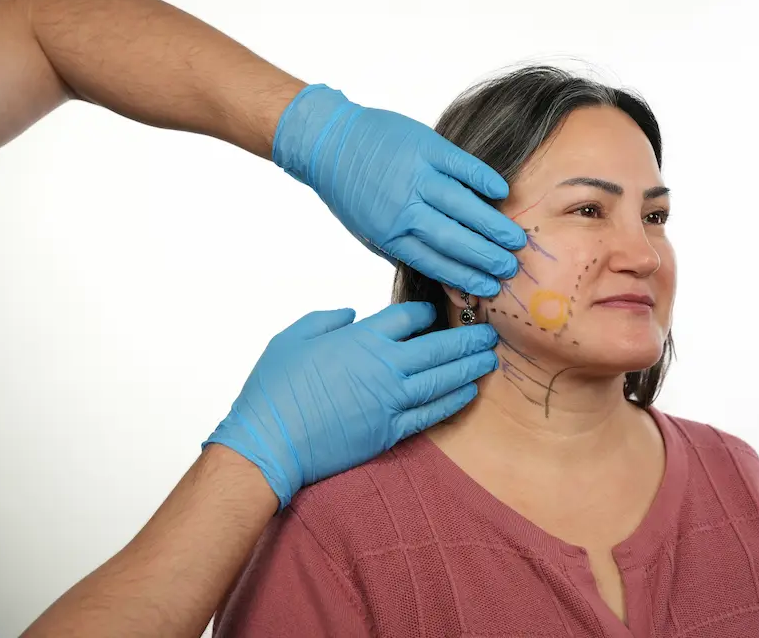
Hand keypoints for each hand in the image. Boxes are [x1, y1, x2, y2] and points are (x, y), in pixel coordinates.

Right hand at [204, 303, 497, 508]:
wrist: (269, 444)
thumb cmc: (273, 390)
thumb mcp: (292, 338)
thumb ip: (326, 319)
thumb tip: (351, 313)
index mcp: (361, 339)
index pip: (408, 317)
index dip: (426, 313)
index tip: (436, 313)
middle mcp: (384, 368)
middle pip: (438, 347)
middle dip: (467, 339)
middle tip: (489, 334)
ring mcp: (390, 401)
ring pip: (442, 379)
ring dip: (469, 367)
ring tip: (488, 359)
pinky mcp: (390, 431)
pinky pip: (431, 413)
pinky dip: (454, 401)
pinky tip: (469, 392)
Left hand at [272, 84, 526, 296]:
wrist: (328, 141)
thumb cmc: (352, 191)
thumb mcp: (369, 231)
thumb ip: (404, 251)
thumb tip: (445, 280)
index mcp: (390, 234)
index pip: (435, 263)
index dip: (466, 278)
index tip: (490, 288)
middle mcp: (403, 207)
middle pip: (453, 239)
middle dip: (486, 257)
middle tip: (512, 268)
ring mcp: (415, 175)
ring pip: (462, 206)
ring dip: (492, 225)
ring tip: (516, 240)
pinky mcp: (424, 146)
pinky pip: (460, 164)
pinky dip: (482, 178)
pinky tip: (501, 192)